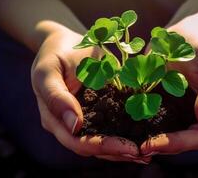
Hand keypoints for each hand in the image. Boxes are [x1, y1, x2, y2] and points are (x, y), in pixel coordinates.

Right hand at [31, 23, 147, 162]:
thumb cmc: (54, 55)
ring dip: (126, 148)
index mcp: (55, 121)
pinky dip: (128, 132)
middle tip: (144, 154)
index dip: (103, 147)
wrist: (64, 43)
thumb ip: (56, 97)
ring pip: (105, 141)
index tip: (128, 147)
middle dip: (119, 152)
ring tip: (149, 151)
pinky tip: (146, 135)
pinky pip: (114, 125)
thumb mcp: (48, 71)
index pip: (78, 142)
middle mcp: (70, 126)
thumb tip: (74, 126)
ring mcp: (86, 119)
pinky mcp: (100, 110)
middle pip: (94, 148)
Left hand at [141, 17, 197, 154]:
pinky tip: (122, 126)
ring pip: (165, 135)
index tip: (154, 143)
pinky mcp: (162, 103)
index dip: (178, 143)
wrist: (188, 32)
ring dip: (149, 141)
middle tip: (138, 149)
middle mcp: (194, 115)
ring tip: (128, 143)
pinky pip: (151, 119)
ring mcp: (178, 111)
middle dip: (161, 148)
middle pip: (182, 143)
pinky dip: (140, 125)